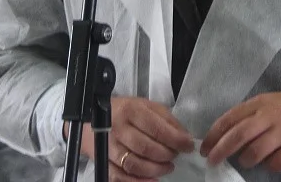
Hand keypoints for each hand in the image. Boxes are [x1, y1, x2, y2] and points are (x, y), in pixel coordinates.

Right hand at [64, 96, 194, 180]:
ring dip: (155, 169)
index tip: (188, 146)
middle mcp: (118, 128)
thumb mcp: (146, 106)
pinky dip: (138, 181)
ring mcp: (108, 147)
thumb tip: (184, 136)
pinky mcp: (102, 162)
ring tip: (167, 167)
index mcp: (131, 111)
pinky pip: (120, 177)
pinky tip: (152, 179)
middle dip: (166, 155)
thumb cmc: (125, 111)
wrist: (92, 120)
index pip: (157, 128)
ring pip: (133, 164)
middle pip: (146, 148)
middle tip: (175, 156)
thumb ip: (166, 119)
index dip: (176, 139)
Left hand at [200, 89, 280, 172]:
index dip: (214, 134)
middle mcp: (273, 114)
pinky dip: (270, 166)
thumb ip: (253, 115)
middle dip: (220, 150)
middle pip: (238, 135)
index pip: (231, 118)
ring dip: (246, 161)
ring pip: (254, 153)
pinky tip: (273, 161)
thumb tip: (225, 135)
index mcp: (263, 102)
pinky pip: (276, 164)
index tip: (204, 147)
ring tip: (248, 161)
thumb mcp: (275, 103)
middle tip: (211, 161)